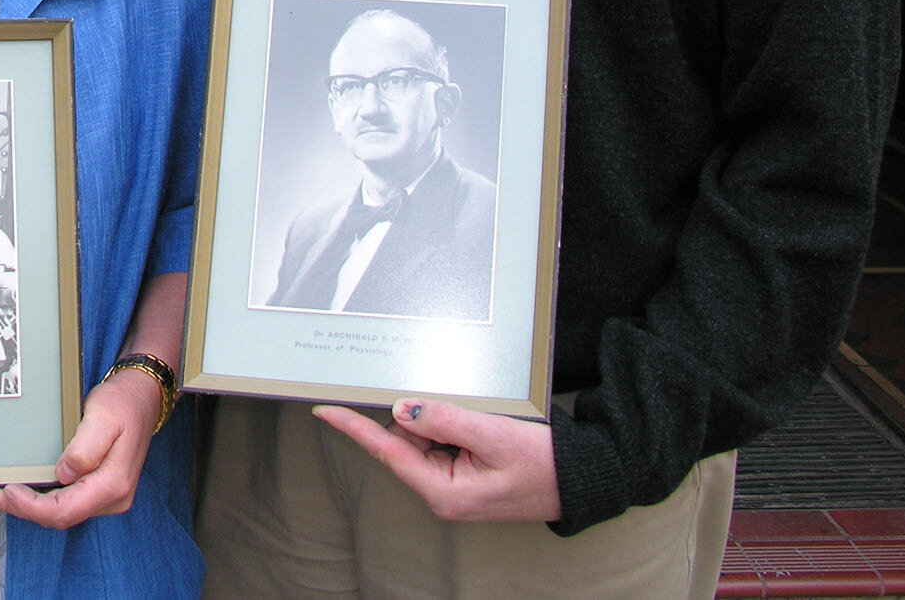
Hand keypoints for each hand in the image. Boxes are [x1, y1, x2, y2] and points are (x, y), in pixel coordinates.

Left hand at [0, 362, 159, 528]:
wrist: (141, 398)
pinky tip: (18, 491)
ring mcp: (103, 496)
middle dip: (18, 508)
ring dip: (24, 506)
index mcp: (112, 485)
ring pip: (58, 512)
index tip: (7, 492)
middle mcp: (109, 498)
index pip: (64, 511)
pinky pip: (62, 502)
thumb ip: (85, 448)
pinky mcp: (95, 489)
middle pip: (57, 516)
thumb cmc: (123, 405)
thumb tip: (64, 473)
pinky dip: (37, 499)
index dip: (31, 506)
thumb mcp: (104, 418)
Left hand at [313, 397, 560, 522]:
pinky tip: (479, 432)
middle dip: (423, 419)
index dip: (354, 427)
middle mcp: (441, 493)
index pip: (387, 451)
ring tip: (482, 428)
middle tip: (464, 416)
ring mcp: (451, 487)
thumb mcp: (493, 435)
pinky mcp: (461, 477)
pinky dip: (452, 430)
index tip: (325, 410)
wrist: (579, 481)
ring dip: (442, 424)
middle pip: (405, 440)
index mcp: (443, 492)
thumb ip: (444, 420)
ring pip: (423, 439)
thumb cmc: (544, 465)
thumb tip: (402, 410)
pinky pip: (441, 443)